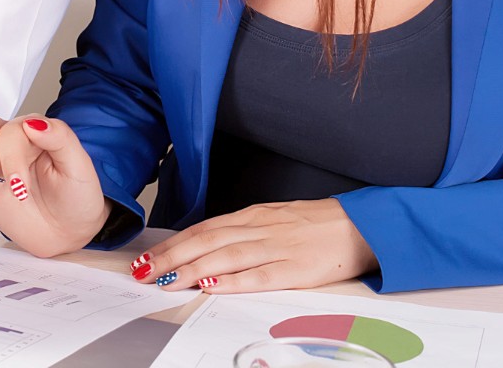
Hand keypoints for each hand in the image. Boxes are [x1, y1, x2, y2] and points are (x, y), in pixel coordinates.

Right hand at [0, 114, 108, 257]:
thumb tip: (33, 123)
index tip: (21, 187)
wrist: (68, 232)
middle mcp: (8, 141)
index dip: (10, 158)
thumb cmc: (76, 198)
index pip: (7, 130)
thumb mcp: (78, 167)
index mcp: (32, 131)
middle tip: (6, 182)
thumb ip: (60, 138)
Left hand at [132, 199, 376, 292]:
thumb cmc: (314, 225)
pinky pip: (259, 276)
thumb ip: (241, 232)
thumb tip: (205, 247)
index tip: (147, 258)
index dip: (172, 244)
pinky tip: (212, 287)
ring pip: (226, 257)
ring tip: (166, 281)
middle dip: (171, 258)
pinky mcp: (296, 269)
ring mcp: (277, 248)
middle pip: (207, 242)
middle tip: (144, 272)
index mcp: (253, 216)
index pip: (203, 230)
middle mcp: (260, 228)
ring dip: (192, 270)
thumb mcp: (273, 219)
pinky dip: (233, 281)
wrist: (359, 225)